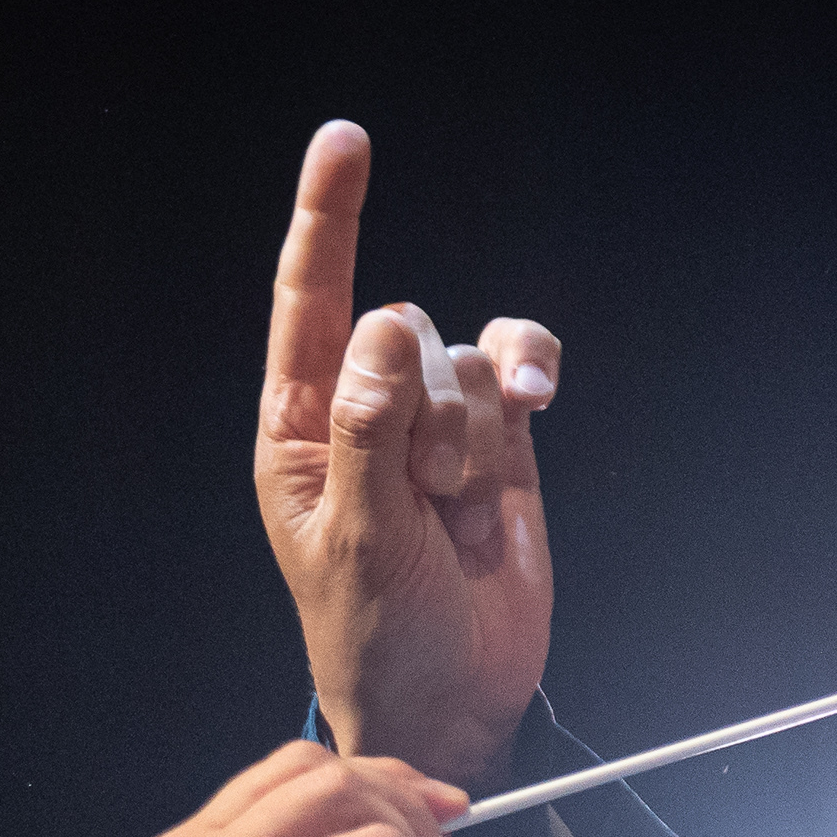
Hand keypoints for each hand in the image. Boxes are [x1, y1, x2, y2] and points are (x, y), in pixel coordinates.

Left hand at [256, 121, 561, 792]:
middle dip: (425, 410)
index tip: (346, 140)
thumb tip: (385, 322)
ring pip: (466, 358)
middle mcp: (362, 411)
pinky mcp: (500, 437)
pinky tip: (537, 405)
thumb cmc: (377, 634)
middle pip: (403, 330)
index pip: (308, 302)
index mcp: (299, 431)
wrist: (454, 697)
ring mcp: (433, 421)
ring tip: (458, 510)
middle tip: (422, 499)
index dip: (327, 218)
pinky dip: (529, 374)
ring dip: (474, 433)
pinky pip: (518, 363)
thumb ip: (369, 429)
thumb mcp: (357, 538)